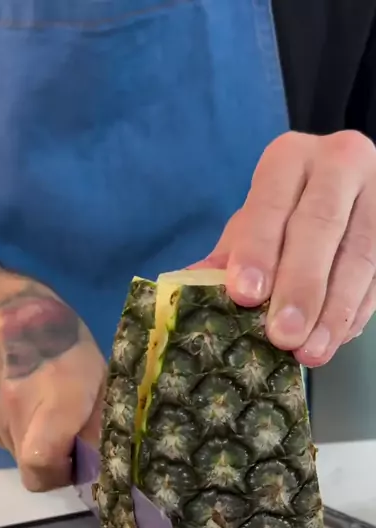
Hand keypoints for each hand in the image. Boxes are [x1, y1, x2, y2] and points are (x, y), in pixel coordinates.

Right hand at [0, 284, 105, 490]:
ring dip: (34, 443)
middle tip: (66, 438)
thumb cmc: (69, 345)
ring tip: (44, 409)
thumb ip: (100, 425)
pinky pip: (2, 439)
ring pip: (17, 454)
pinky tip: (25, 401)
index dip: (61, 475)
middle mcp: (16, 411)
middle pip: (31, 468)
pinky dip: (17, 430)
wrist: (10, 314)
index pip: (42, 466)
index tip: (76, 462)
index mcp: (54, 402)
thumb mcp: (100, 379)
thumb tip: (104, 466)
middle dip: (52, 463)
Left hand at [195, 131, 375, 365]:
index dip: (257, 250)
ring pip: (360, 255)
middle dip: (300, 286)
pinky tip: (334, 340)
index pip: (271, 202)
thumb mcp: (254, 223)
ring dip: (334, 311)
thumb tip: (187, 287)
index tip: (244, 294)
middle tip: (282, 335)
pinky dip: (357, 313)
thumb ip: (229, 254)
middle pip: (321, 226)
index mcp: (290, 157)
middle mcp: (339, 162)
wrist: (343, 191)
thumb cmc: (286, 213)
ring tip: (310, 352)